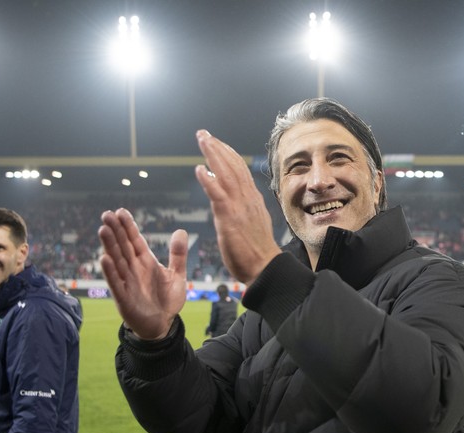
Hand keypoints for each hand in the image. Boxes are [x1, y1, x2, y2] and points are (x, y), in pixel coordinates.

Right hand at [98, 208, 188, 339]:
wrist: (162, 324)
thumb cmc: (167, 299)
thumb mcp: (177, 275)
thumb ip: (178, 254)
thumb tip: (181, 230)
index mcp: (146, 261)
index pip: (135, 240)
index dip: (128, 226)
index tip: (120, 211)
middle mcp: (134, 269)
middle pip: (123, 246)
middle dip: (115, 231)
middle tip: (107, 214)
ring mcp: (128, 282)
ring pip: (117, 261)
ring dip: (110, 246)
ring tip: (103, 230)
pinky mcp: (124, 298)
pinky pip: (116, 283)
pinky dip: (110, 272)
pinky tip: (104, 258)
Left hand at [194, 130, 281, 285]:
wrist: (264, 267)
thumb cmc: (256, 251)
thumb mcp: (253, 222)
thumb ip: (245, 208)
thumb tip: (237, 201)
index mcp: (251, 199)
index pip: (239, 169)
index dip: (227, 153)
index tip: (216, 143)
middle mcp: (247, 198)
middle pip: (232, 165)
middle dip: (217, 147)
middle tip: (203, 134)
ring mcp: (239, 206)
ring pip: (226, 173)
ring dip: (213, 154)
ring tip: (202, 140)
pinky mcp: (230, 217)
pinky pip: (218, 194)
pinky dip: (208, 180)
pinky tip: (200, 168)